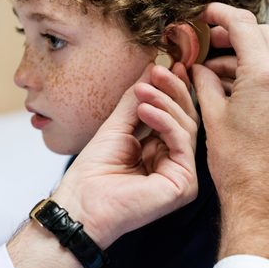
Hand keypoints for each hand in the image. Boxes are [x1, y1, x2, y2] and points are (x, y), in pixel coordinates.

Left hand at [52, 63, 198, 248]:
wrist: (81, 203)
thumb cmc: (93, 172)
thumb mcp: (117, 125)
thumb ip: (136, 100)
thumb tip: (151, 68)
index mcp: (161, 151)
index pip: (175, 114)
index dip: (173, 89)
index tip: (168, 64)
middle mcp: (174, 163)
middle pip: (186, 118)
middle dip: (173, 91)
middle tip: (159, 71)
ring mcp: (181, 174)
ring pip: (187, 127)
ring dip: (166, 102)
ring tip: (143, 91)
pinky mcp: (183, 184)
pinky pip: (181, 143)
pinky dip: (165, 121)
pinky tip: (146, 109)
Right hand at [191, 2, 268, 267]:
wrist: (261, 195)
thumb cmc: (238, 162)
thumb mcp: (212, 115)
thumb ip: (205, 82)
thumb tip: (198, 67)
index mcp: (266, 75)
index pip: (245, 26)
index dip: (222, 15)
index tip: (206, 14)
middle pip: (263, 35)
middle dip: (234, 32)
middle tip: (207, 41)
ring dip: (242, 54)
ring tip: (211, 70)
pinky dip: (254, 71)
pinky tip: (230, 85)